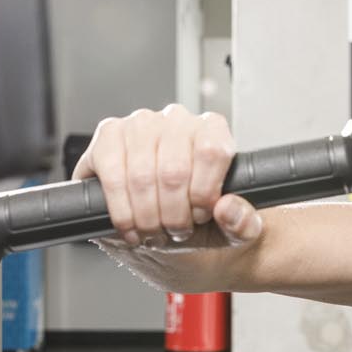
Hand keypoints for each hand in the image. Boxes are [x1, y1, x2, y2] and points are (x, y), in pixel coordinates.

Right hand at [72, 104, 263, 251]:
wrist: (165, 226)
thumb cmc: (200, 221)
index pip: (212, 151)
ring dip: (146, 216)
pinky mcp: (109, 136)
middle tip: (174, 231)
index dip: (204, 194)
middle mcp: (177, 119)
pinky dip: (121, 210)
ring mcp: (140, 124)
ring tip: (153, 232)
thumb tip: (227, 208)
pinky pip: (111, 175)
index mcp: (213, 130)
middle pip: (174, 170)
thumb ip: (243, 224)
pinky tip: (130, 225)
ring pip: (141, 176)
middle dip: (173, 214)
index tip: (200, 216)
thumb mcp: (233, 231)